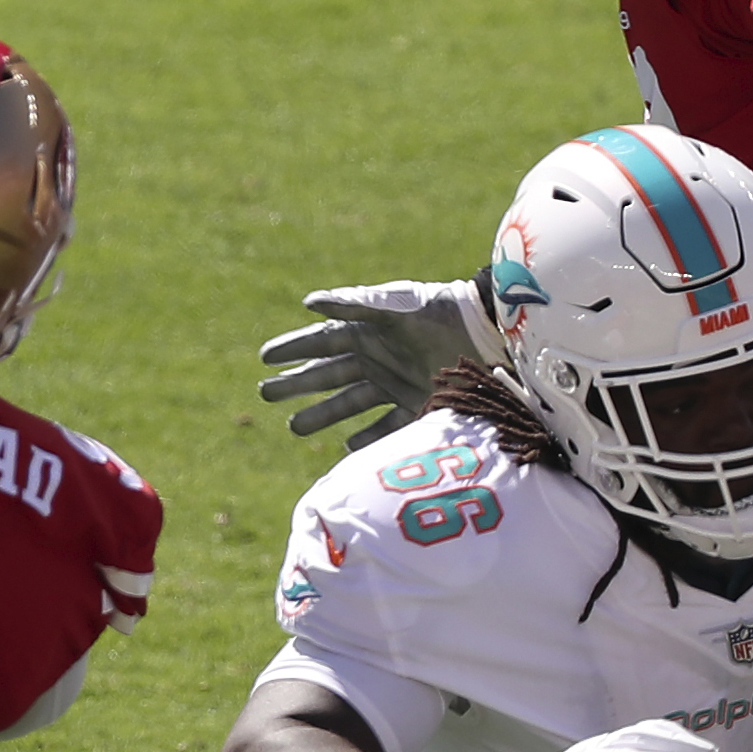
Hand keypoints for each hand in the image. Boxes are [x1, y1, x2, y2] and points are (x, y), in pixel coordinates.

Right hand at [256, 279, 495, 446]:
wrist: (488, 335)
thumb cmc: (439, 313)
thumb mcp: (394, 307)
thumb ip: (353, 306)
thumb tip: (307, 303)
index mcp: (369, 332)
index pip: (321, 342)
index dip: (293, 349)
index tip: (264, 359)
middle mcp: (378, 359)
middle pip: (328, 374)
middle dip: (297, 384)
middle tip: (265, 395)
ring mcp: (396, 384)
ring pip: (349, 403)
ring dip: (321, 414)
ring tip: (294, 428)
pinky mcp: (418, 407)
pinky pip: (385, 427)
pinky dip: (366, 439)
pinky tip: (346, 447)